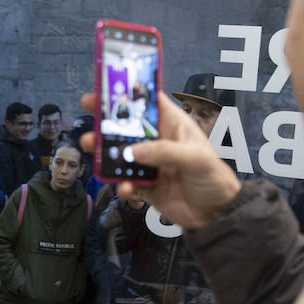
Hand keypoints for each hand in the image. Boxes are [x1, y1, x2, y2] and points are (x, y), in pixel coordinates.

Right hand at [79, 91, 241, 229]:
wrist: (216, 216)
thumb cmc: (214, 180)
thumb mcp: (196, 159)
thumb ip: (165, 152)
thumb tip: (133, 151)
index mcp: (174, 126)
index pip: (150, 102)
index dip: (131, 92)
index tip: (109, 87)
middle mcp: (160, 142)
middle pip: (129, 126)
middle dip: (108, 118)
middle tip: (87, 111)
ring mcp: (151, 164)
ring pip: (122, 154)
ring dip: (106, 151)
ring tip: (91, 147)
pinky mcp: (146, 186)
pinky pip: (126, 182)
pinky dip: (121, 185)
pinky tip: (124, 188)